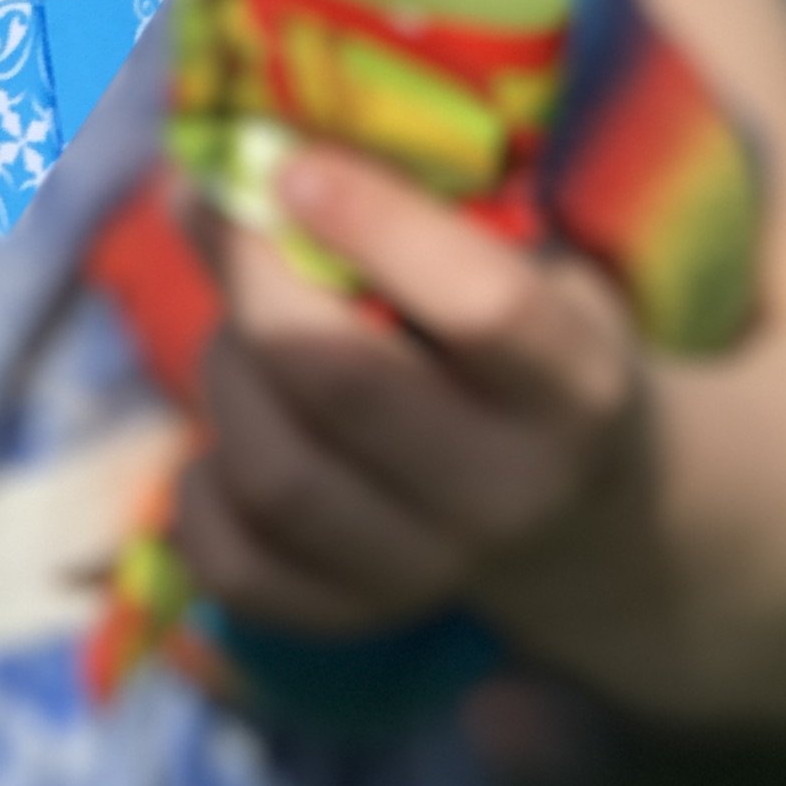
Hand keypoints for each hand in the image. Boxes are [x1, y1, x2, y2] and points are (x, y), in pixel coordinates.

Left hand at [169, 145, 647, 643]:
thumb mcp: (521, 264)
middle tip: (228, 218)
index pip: (484, 308)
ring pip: (275, 474)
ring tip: (241, 332)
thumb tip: (226, 166)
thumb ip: (405, 210)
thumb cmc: (530, 348)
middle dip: (259, 281)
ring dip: (226, 375)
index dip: (376, 225)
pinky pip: (235, 564)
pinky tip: (232, 433)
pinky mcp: (352, 621)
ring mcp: (429, 573)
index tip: (294, 164)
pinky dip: (200, 489)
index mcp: (574, 384)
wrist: (584, 517)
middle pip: (341, 382)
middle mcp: (508, 493)